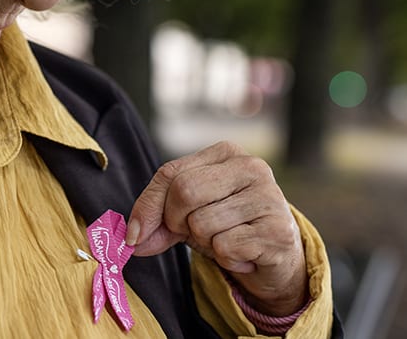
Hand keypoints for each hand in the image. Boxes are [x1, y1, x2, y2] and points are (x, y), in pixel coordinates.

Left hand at [125, 141, 307, 315]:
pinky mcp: (278, 230)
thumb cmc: (227, 225)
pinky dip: (226, 258)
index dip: (148, 207)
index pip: (169, 173)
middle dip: (178, 222)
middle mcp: (251, 167)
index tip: (138, 234)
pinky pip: (224, 247)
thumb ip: (156, 219)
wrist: (276, 254)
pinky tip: (244, 253)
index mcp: (225, 153)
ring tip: (226, 239)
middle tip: (195, 232)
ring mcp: (268, 196)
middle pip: (184, 192)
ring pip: (202, 224)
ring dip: (205, 243)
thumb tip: (133, 238)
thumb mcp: (187, 214)